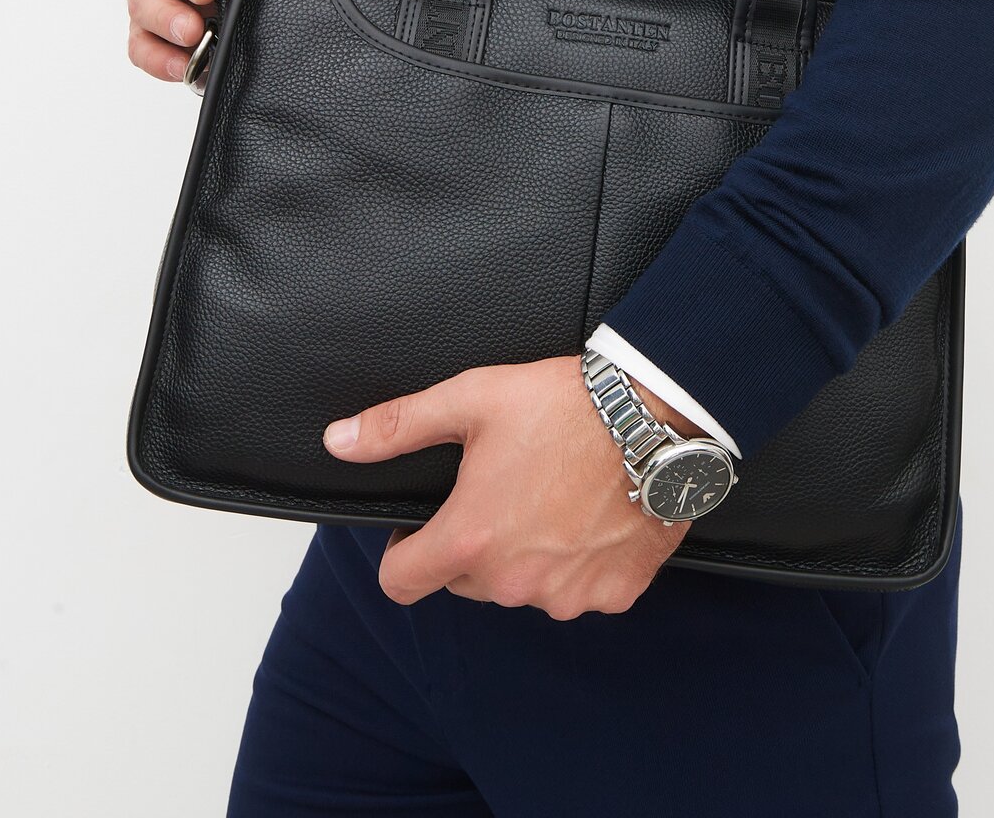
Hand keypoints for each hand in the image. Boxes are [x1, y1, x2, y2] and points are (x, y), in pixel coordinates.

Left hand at [322, 356, 700, 617]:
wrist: (655, 414)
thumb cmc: (565, 404)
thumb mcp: (471, 398)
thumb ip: (398, 426)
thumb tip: (338, 441)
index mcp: (470, 538)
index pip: (401, 584)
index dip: (403, 555)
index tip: (421, 530)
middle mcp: (514, 581)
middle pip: (465, 582)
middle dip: (473, 545)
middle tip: (502, 490)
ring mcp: (566, 594)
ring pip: (522, 589)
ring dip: (526, 557)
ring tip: (552, 498)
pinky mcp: (612, 594)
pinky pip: (577, 591)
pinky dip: (577, 565)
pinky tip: (589, 518)